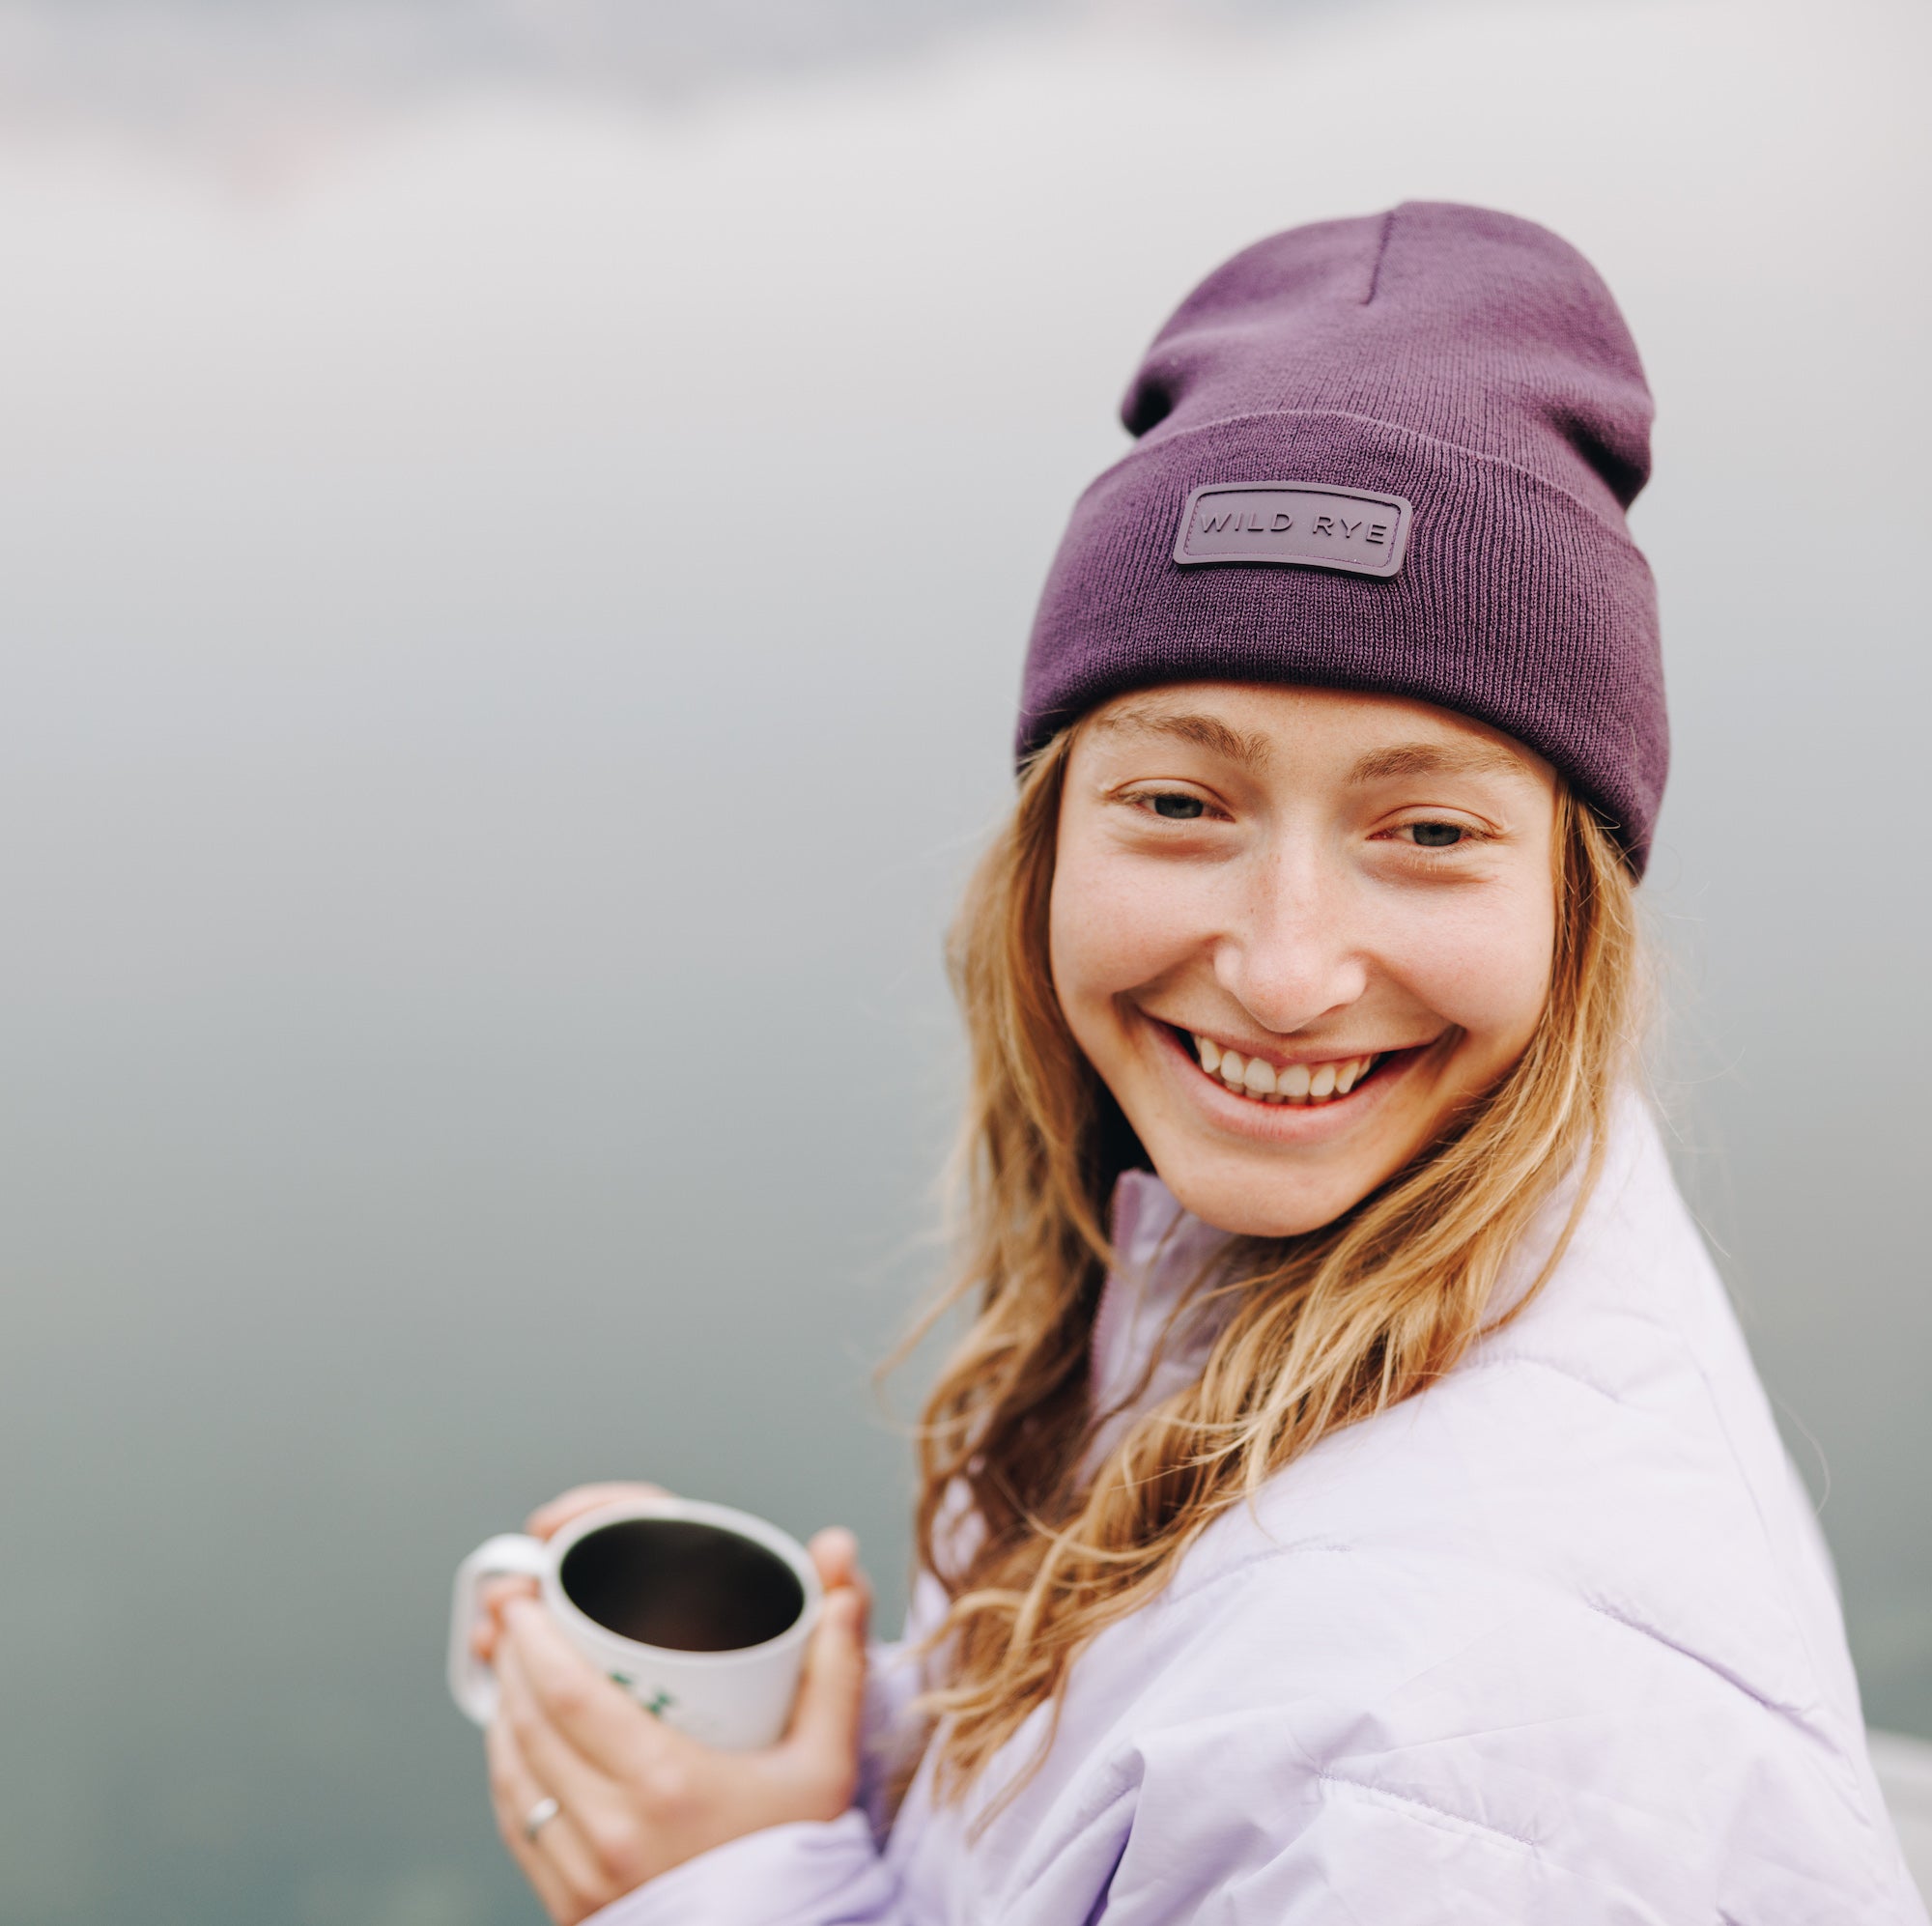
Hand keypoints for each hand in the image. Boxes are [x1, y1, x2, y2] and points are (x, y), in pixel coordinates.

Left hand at [476, 1487, 871, 1924]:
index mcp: (667, 1785)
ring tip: (510, 1668)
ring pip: (513, 1775)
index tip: (524, 1599)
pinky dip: (507, 1772)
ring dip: (501, 1712)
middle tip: (510, 1616)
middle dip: (510, 1660)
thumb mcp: (826, 1765)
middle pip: (529, 1726)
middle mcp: (612, 1831)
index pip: (570, 1693)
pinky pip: (518, 1826)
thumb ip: (834, 1671)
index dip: (533, 1640)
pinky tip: (514, 1742)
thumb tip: (844, 1591)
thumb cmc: (797, 1861)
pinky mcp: (570, 1906)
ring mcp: (584, 1875)